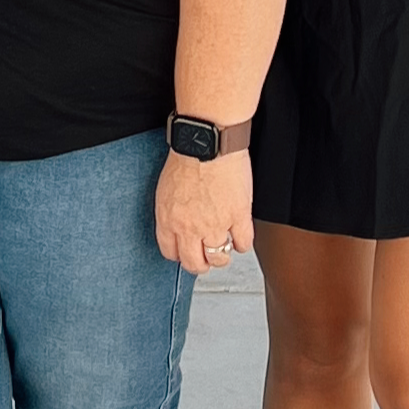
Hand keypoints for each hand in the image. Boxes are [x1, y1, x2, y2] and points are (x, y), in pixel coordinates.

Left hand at [155, 149, 252, 274]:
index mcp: (168, 220)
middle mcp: (189, 228)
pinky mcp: (238, 217)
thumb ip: (170, 211)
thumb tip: (175, 223)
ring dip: (222, 257)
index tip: (184, 253)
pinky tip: (240, 238)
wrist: (207, 143)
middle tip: (205, 260)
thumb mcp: (165, 189)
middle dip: (200, 265)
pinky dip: (242, 244)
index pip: (170, 252)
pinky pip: (243, 244)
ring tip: (224, 249)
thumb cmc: (186, 157)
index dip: (179, 255)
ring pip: (219, 258)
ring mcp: (215, 225)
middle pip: (194, 263)